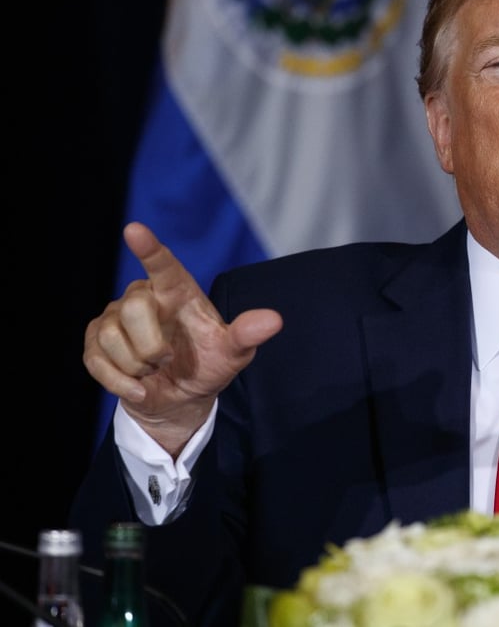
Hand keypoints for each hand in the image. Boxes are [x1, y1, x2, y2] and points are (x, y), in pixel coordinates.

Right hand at [83, 222, 282, 456]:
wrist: (182, 398)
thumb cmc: (209, 365)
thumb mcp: (233, 353)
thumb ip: (248, 335)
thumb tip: (274, 320)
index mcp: (178, 292)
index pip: (164, 266)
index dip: (150, 249)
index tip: (135, 230)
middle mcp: (144, 297)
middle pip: (133, 308)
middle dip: (152, 345)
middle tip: (167, 358)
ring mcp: (115, 318)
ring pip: (111, 335)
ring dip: (137, 365)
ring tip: (153, 369)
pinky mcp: (95, 342)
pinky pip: (96, 359)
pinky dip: (121, 381)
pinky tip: (139, 386)